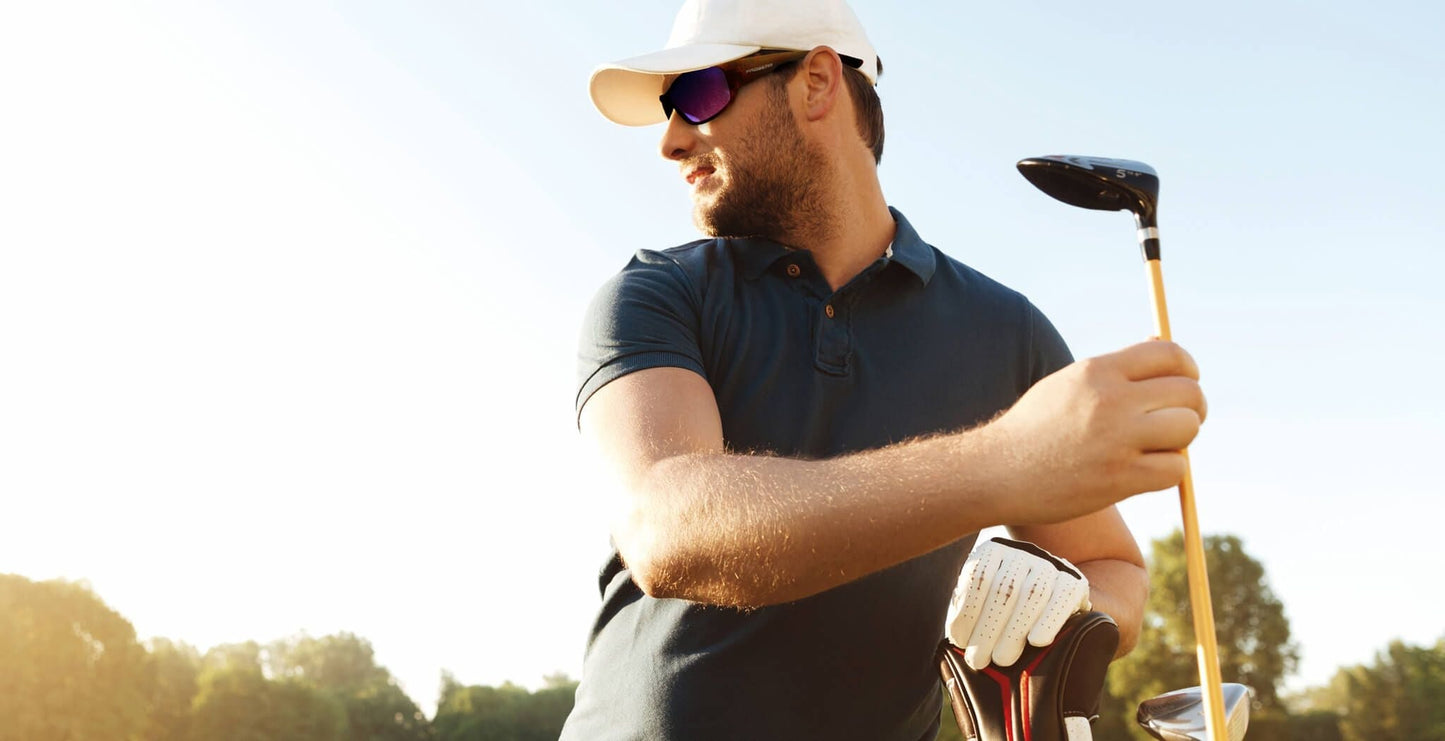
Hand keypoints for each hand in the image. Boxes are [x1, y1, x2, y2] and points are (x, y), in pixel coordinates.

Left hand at [946, 537, 1091, 669]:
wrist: (1049, 598)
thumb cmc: (1003, 610)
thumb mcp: (981, 603)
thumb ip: (967, 614)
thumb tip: (952, 641)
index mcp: (992, 551)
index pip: (978, 576)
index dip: (967, 611)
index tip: (958, 640)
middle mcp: (1021, 552)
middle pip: (1004, 588)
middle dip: (988, 628)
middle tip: (977, 659)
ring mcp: (1050, 564)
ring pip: (1033, 594)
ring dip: (1014, 630)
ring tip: (1001, 659)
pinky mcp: (1074, 581)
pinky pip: (1063, 598)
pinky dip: (1049, 620)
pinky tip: (1037, 641)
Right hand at [983, 340, 1205, 523]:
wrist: (998, 471)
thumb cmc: (1035, 428)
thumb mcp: (1070, 384)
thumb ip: (1116, 369)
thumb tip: (1164, 346)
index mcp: (1098, 371)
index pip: (1171, 355)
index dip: (1188, 370)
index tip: (1184, 386)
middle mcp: (1110, 400)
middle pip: (1188, 392)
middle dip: (1193, 409)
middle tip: (1177, 423)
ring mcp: (1117, 439)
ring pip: (1187, 429)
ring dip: (1180, 441)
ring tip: (1156, 448)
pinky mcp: (1120, 478)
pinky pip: (1175, 469)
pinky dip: (1167, 471)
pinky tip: (1143, 471)